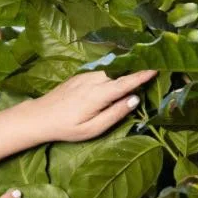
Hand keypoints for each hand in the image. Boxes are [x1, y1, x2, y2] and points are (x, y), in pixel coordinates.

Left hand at [28, 69, 158, 142]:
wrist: (40, 117)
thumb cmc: (66, 127)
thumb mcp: (93, 128)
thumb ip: (115, 114)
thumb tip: (135, 100)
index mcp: (98, 94)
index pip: (125, 82)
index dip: (142, 75)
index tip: (157, 68)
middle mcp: (93, 80)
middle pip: (120, 72)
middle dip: (136, 70)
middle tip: (153, 68)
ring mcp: (85, 75)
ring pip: (111, 71)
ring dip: (124, 71)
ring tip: (139, 72)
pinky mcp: (80, 76)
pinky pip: (102, 72)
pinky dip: (112, 73)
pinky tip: (117, 78)